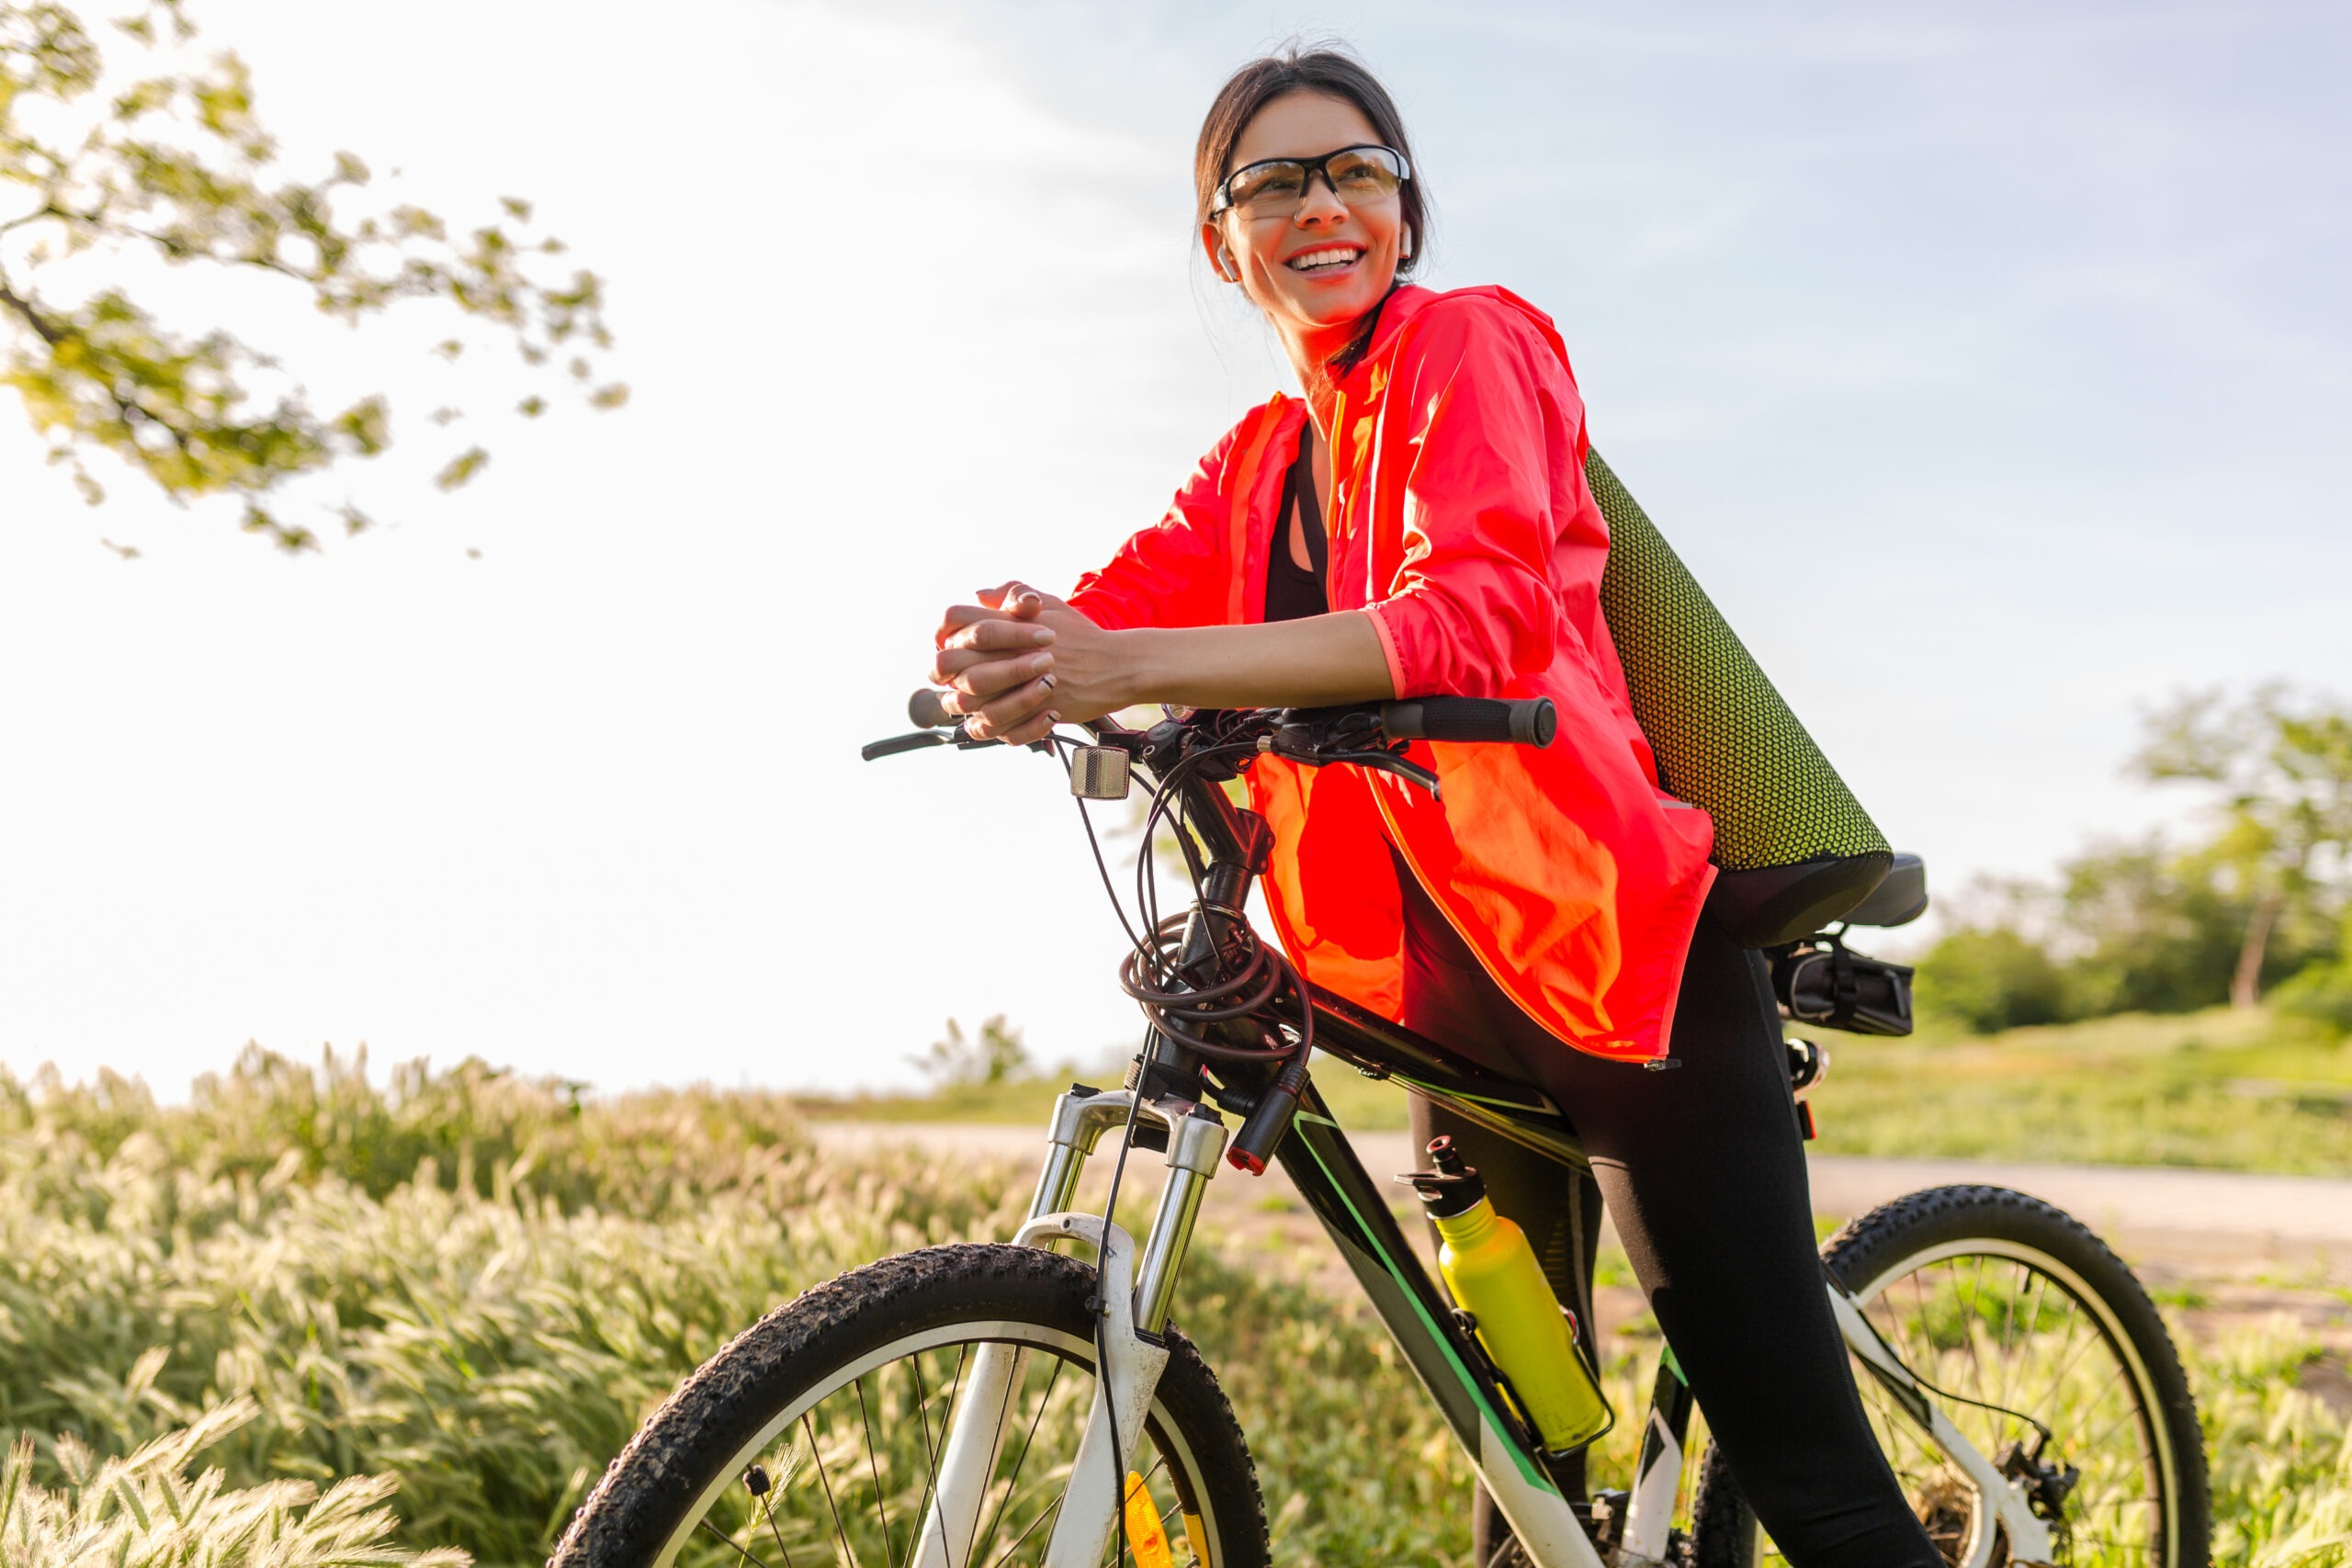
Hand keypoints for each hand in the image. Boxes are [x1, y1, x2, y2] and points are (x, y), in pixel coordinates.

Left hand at [929, 581, 1128, 743]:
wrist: (1117, 665)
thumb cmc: (1081, 635)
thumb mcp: (1048, 603)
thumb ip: (1012, 595)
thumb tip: (978, 595)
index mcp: (1009, 621)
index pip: (954, 619)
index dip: (942, 633)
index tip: (948, 646)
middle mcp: (1010, 651)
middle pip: (949, 663)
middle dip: (944, 673)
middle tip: (952, 680)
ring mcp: (1021, 684)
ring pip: (966, 701)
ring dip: (963, 703)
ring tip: (972, 702)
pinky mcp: (1034, 711)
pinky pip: (996, 729)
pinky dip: (990, 728)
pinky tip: (995, 720)